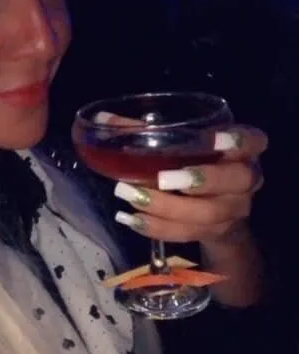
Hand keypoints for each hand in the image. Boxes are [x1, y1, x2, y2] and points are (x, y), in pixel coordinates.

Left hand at [113, 126, 266, 245]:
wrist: (215, 211)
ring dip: (167, 207)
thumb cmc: (192, 163)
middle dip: (201, 179)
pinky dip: (158, 227)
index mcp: (241, 150)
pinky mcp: (216, 233)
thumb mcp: (178, 145)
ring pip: (208, 214)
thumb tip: (100, 120)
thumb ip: (145, 131)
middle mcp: (245, 179)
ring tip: (130, 197)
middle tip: (162, 178)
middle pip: (237, 180)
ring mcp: (234, 209)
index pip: (254, 141)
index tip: (214, 139)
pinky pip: (189, 233)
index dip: (238, 141)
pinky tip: (131, 219)